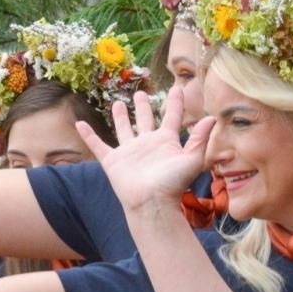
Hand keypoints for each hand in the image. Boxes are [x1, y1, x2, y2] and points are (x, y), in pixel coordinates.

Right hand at [78, 88, 212, 211]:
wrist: (152, 203)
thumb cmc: (173, 183)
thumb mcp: (192, 158)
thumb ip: (200, 138)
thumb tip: (213, 117)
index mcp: (166, 142)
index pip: (172, 117)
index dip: (175, 103)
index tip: (178, 88)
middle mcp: (147, 144)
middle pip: (145, 120)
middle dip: (143, 106)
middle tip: (141, 93)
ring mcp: (129, 152)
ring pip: (123, 129)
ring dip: (120, 117)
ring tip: (117, 103)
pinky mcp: (113, 161)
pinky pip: (98, 145)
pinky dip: (88, 136)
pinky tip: (80, 124)